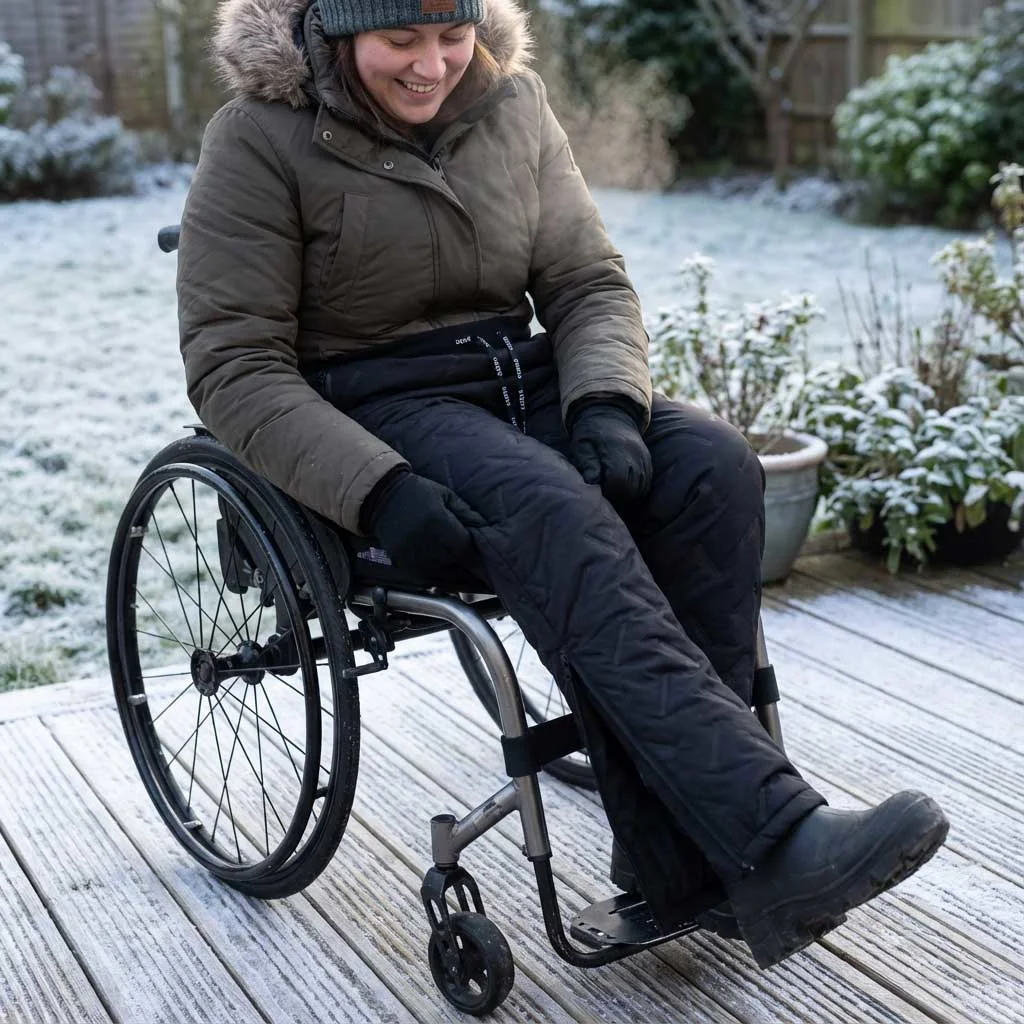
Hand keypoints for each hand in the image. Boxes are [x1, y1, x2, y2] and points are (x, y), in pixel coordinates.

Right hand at [361, 469, 484, 579]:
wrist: (382, 497)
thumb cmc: (419, 493)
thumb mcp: (446, 495)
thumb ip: (467, 513)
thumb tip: (488, 529)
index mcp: (437, 522)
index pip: (465, 548)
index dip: (479, 558)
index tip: (491, 562)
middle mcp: (424, 542)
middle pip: (457, 565)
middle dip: (472, 570)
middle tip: (487, 575)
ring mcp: (412, 556)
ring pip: (444, 577)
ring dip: (460, 579)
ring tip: (474, 581)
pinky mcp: (403, 564)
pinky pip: (428, 579)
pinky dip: (442, 579)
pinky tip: (453, 578)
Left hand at [568, 401, 651, 502]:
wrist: (611, 416)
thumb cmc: (591, 433)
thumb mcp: (582, 445)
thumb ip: (587, 463)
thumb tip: (592, 481)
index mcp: (618, 452)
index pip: (618, 483)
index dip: (607, 490)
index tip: (597, 486)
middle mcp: (635, 457)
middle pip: (631, 490)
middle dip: (616, 495)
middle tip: (603, 487)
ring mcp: (645, 460)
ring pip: (640, 490)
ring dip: (626, 493)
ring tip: (611, 486)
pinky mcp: (648, 462)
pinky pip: (646, 484)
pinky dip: (634, 489)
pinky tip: (621, 484)